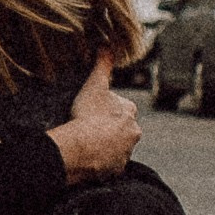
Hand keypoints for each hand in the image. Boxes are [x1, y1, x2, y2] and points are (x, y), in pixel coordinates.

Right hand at [48, 46, 141, 184]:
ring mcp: (125, 153)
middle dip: (108, 128)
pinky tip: (88, 158)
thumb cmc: (88, 115)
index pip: (121, 108)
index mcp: (130, 112)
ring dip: (105, 146)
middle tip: (87, 127)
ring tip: (86, 143)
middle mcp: (133, 133)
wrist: (82, 148)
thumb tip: (107, 45)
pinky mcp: (116, 170)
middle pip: (121, 129)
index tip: (92, 111)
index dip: (105, 108)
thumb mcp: (94, 84)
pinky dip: (101, 162)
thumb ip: (103, 64)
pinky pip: (109, 164)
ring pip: (116, 147)